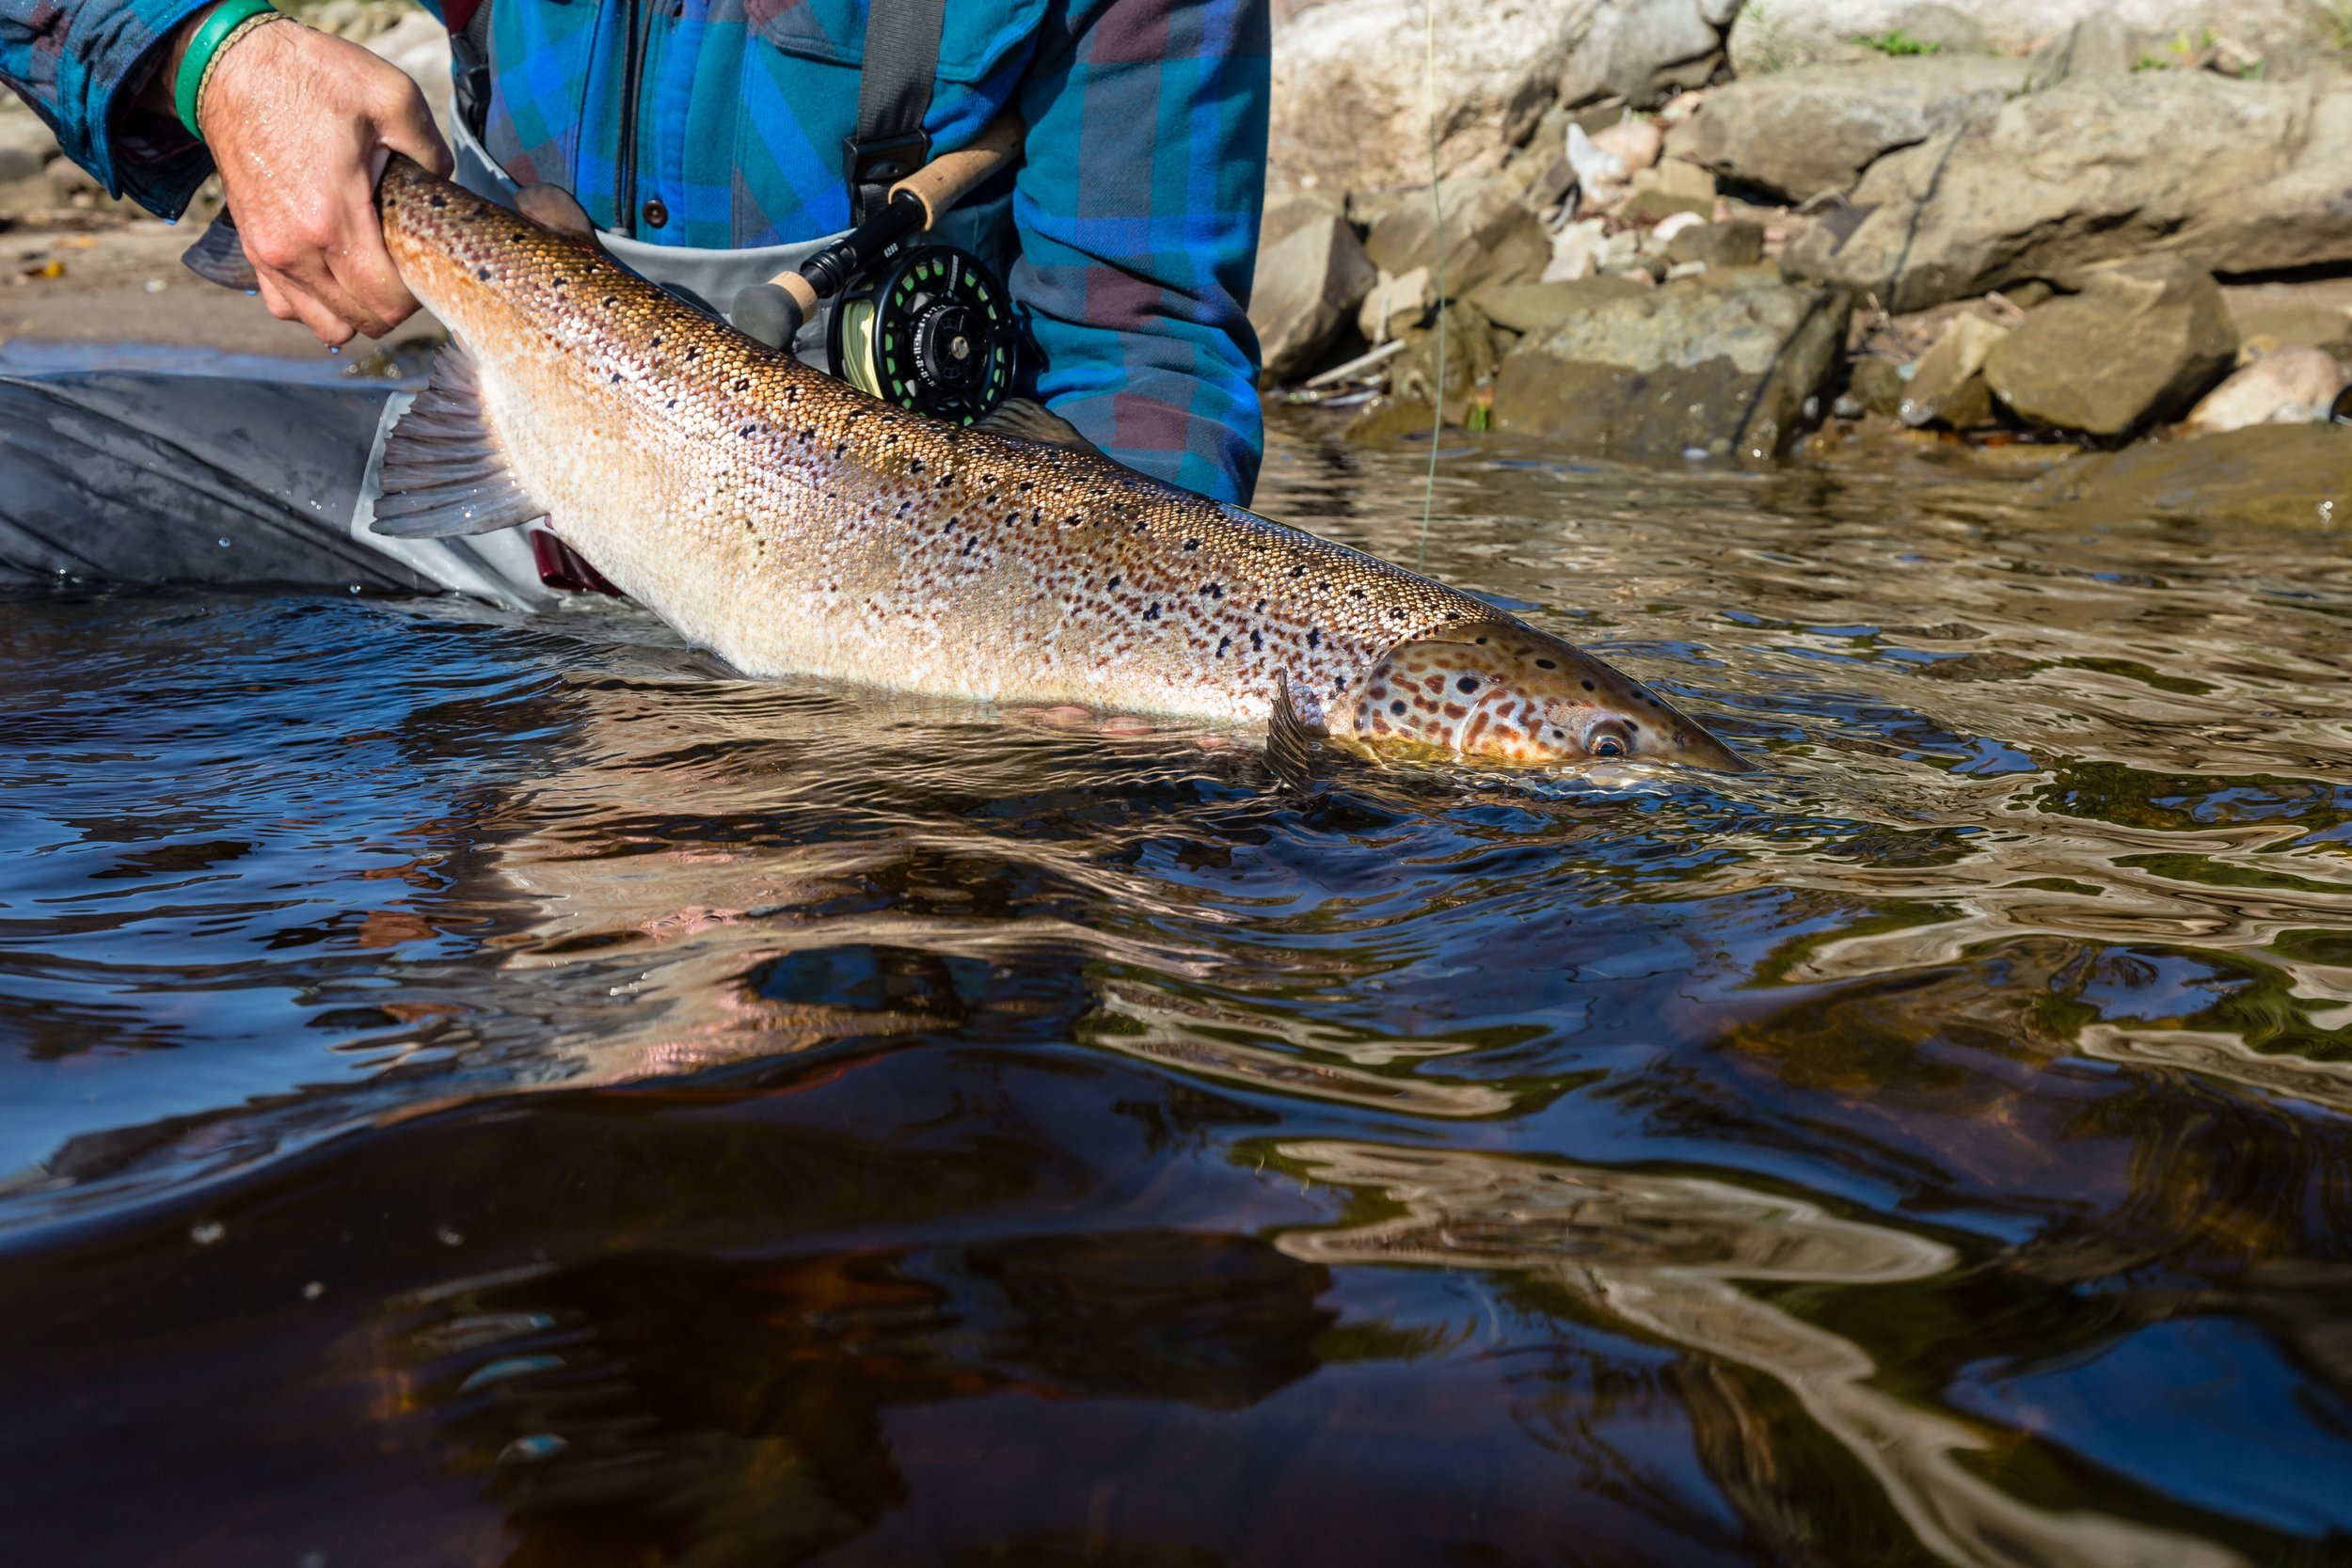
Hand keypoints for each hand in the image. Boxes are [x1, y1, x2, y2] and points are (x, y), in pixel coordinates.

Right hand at [178, 12, 452, 344]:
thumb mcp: (392, 97)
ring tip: (371, 269)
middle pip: (361, 321)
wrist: (229, 68)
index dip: (418, 295)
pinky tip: (335, 269)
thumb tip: (444, 186)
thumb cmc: (311, 79)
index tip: (425, 262)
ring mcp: (268, 254)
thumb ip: (432, 151)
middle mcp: (295, 250)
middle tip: (405, 262)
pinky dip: (315, 302)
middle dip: (393, 304)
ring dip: (356, 309)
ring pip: (324, 324)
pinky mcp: (252, 249)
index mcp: (332, 220)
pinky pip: (288, 306)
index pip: (387, 305)